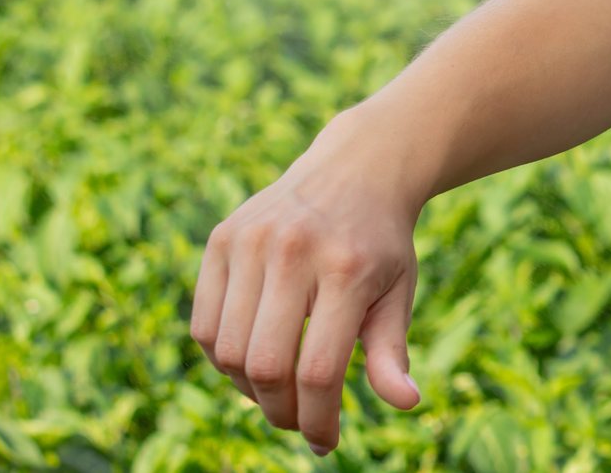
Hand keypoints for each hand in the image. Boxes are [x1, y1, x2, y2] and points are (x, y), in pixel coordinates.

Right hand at [189, 109, 422, 455]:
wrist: (355, 170)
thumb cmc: (380, 244)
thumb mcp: (398, 292)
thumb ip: (391, 351)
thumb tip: (406, 403)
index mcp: (346, 270)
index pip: (319, 370)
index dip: (317, 419)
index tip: (325, 442)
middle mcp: (293, 251)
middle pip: (266, 365)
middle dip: (281, 410)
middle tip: (300, 419)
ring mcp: (250, 241)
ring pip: (227, 351)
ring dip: (248, 388)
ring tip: (278, 390)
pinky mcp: (221, 239)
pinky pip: (204, 324)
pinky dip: (223, 356)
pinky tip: (253, 358)